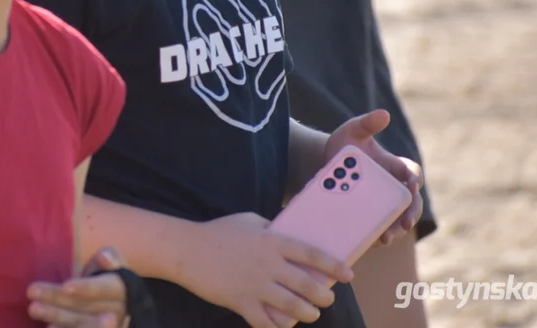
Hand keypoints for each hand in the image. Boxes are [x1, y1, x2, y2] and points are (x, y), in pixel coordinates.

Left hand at [27, 248, 127, 327]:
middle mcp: (117, 312)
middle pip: (84, 306)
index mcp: (121, 289)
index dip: (85, 288)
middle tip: (32, 291)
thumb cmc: (108, 276)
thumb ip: (109, 257)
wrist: (118, 304)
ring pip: (79, 323)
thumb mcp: (112, 262)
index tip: (65, 286)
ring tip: (33, 308)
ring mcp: (108, 326)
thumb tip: (106, 259)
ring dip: (56, 316)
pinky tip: (47, 327)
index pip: (103, 288)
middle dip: (58, 299)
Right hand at [172, 212, 353, 327]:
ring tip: (310, 313)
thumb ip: (271, 228)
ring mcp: (255, 285)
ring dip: (307, 313)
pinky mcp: (241, 302)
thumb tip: (288, 233)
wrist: (188, 249)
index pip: (312, 255)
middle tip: (326, 299)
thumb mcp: (249, 220)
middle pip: (307, 285)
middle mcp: (269, 264)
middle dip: (323, 296)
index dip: (333, 266)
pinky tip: (283, 327)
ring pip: (293, 307)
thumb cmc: (218, 232)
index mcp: (272, 241)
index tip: (348, 275)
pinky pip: (266, 323)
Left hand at [324, 109, 423, 244]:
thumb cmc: (343, 146)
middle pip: (411, 203)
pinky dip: (378, 235)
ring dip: (396, 229)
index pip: (412, 172)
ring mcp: (383, 204)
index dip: (414, 179)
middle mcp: (393, 188)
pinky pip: (379, 229)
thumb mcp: (351, 131)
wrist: (322, 165)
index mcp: (395, 166)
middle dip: (411, 213)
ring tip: (388, 237)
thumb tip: (384, 114)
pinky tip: (373, 241)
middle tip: (405, 222)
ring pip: (397, 220)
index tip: (411, 185)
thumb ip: (366, 123)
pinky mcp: (370, 217)